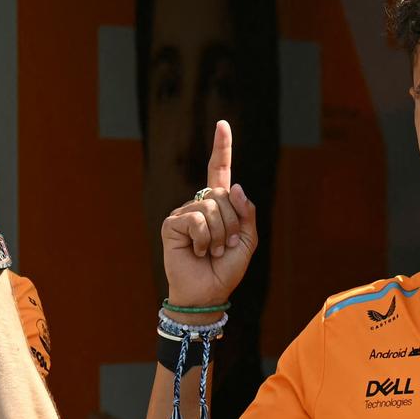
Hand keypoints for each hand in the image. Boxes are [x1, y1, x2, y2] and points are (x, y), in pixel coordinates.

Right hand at [160, 120, 257, 312]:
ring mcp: (184, 213)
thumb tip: (232, 185)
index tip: (222, 125)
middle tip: (224, 247)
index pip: (218, 171)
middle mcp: (199, 204)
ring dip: (219, 235)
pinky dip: (204, 238)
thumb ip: (245, 212)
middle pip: (222, 195)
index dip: (221, 148)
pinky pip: (196, 219)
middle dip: (232, 224)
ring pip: (211, 207)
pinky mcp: (172, 224)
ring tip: (212, 252)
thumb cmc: (226, 269)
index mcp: (218, 206)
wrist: (208, 293)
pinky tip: (198, 251)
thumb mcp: (247, 240)